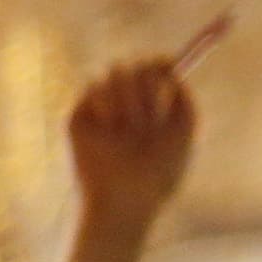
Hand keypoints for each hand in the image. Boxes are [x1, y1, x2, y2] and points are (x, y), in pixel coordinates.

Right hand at [66, 60, 193, 224]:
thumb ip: (184, 100)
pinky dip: (108, 102)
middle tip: (153, 91)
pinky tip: (111, 127)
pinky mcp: (77, 118)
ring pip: (114, 72)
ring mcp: (101, 112)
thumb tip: (175, 71)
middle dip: (145, 77)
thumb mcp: (183, 133)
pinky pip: (92, 87)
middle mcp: (125, 108)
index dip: (160, 63)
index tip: (168, 63)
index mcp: (152, 111)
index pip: (154, 72)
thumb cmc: (160, 171)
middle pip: (134, 66)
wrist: (127, 198)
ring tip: (132, 127)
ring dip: (129, 96)